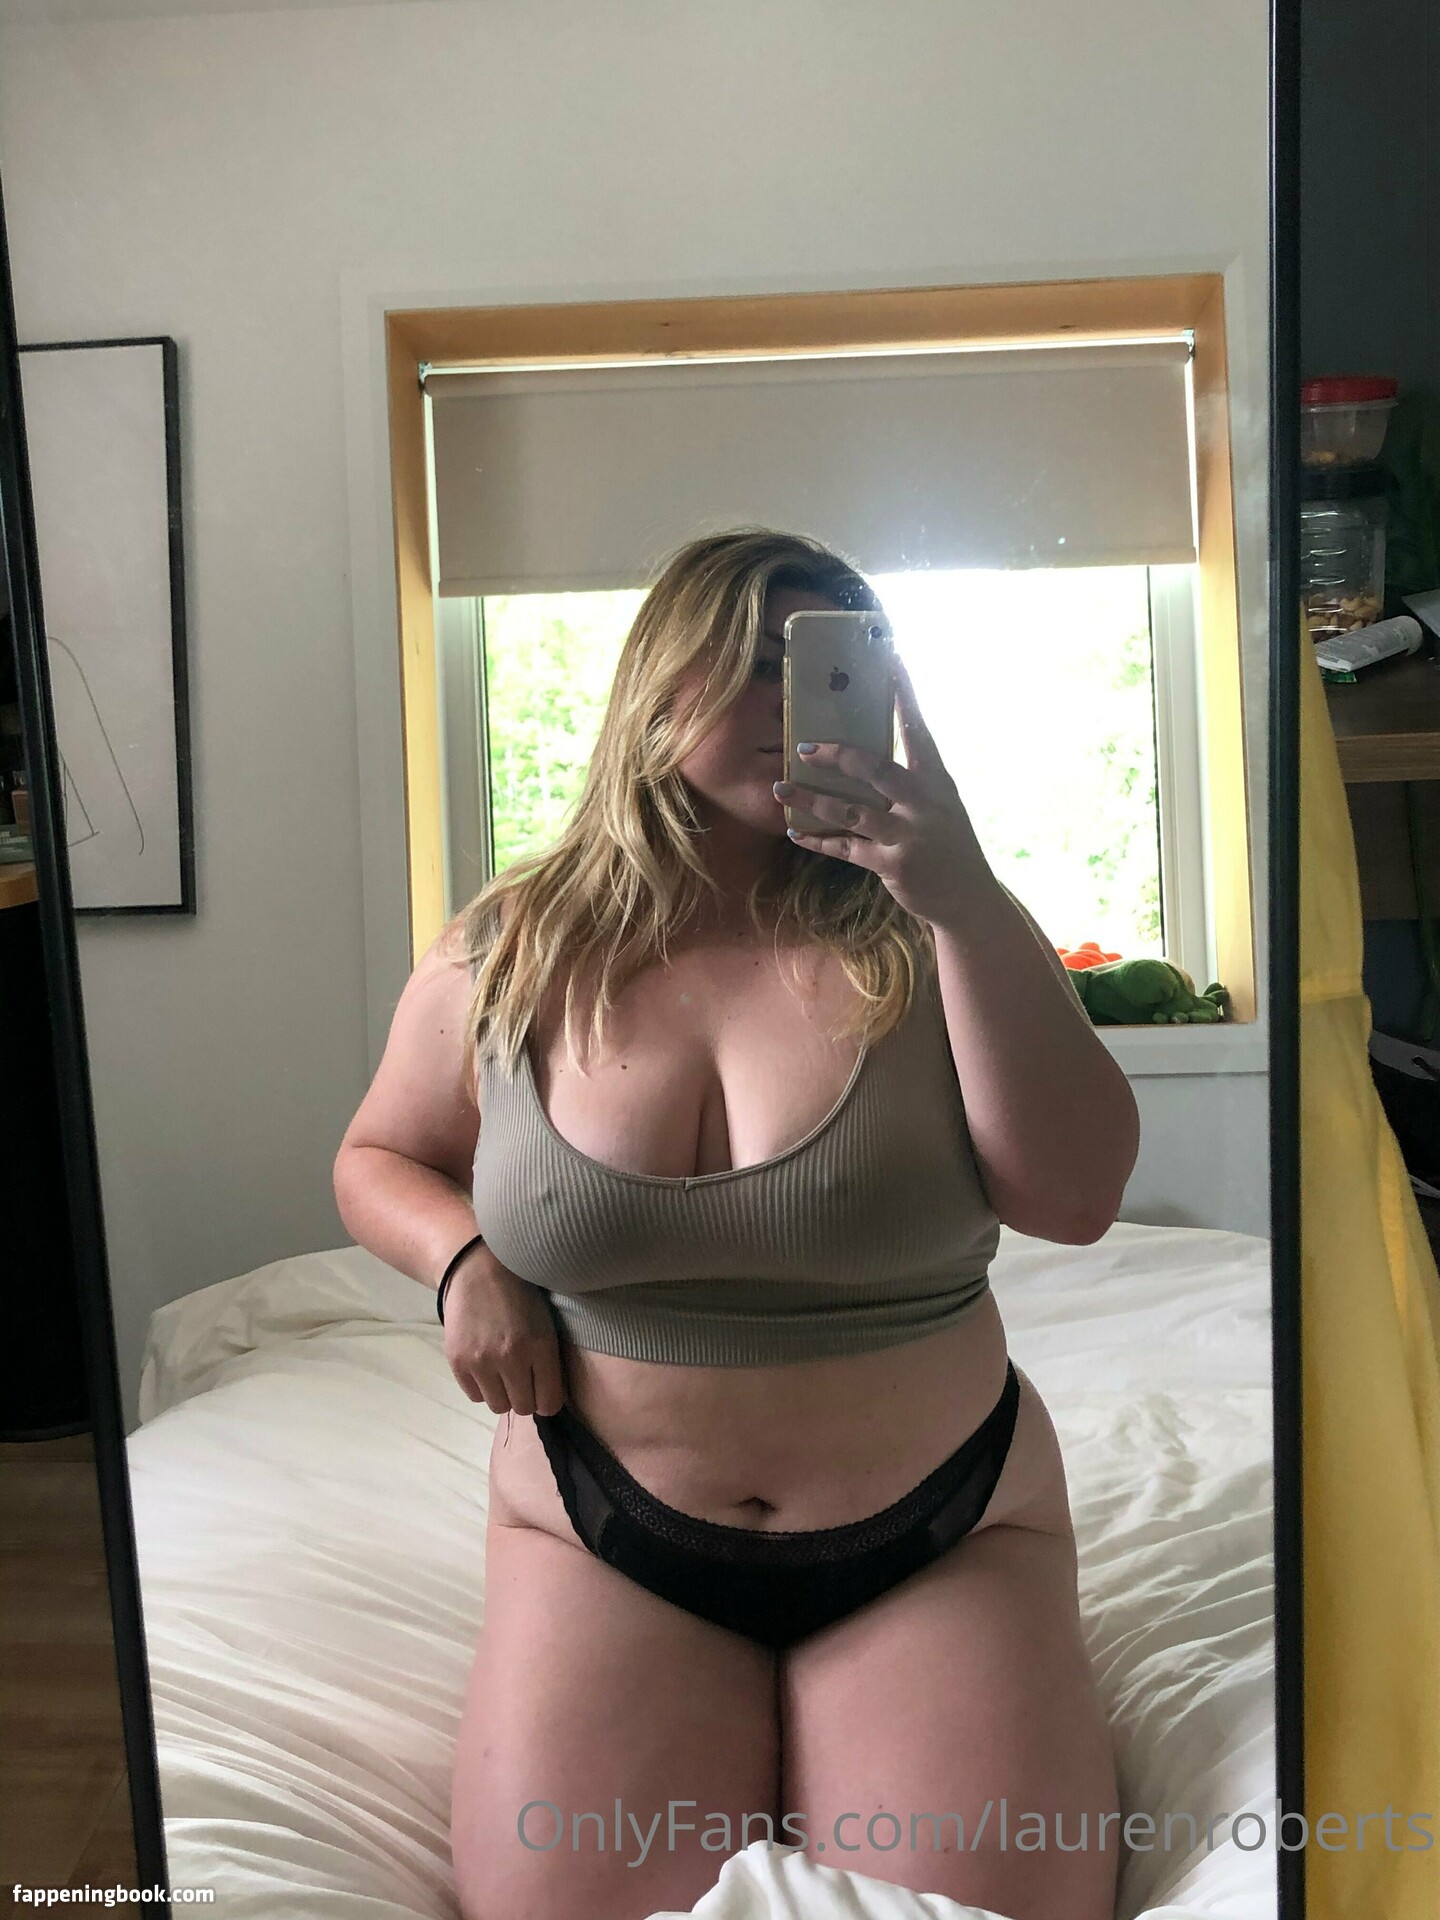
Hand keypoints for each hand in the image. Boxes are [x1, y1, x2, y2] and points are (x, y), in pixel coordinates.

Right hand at [442, 1243, 566, 1417]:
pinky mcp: (458, 1361)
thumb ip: (550, 1362)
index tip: (543, 1389)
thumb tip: (551, 1400)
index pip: (549, 1403)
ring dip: (501, 1393)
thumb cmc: (520, 1295)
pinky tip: (483, 1362)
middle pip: (524, 1408)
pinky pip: (474, 1396)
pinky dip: (480, 1385)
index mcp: (540, 1346)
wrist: (477, 1269)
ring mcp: (482, 1361)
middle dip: (525, 1396)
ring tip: (500, 1369)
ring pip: (498, 1406)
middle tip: (520, 1376)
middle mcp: (511, 1357)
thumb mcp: (546, 1324)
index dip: (547, 1399)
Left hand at [773, 653, 992, 926]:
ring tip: (780, 786)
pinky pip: (846, 849)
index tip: (890, 658)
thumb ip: (912, 780)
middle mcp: (924, 803)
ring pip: (850, 811)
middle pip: (874, 768)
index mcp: (937, 780)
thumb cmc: (949, 844)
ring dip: (811, 799)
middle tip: (804, 745)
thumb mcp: (941, 804)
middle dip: (836, 755)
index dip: (903, 694)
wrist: (969, 899)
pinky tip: (795, 831)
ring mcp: (908, 835)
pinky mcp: (892, 865)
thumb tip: (869, 753)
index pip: (917, 728)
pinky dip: (818, 840)